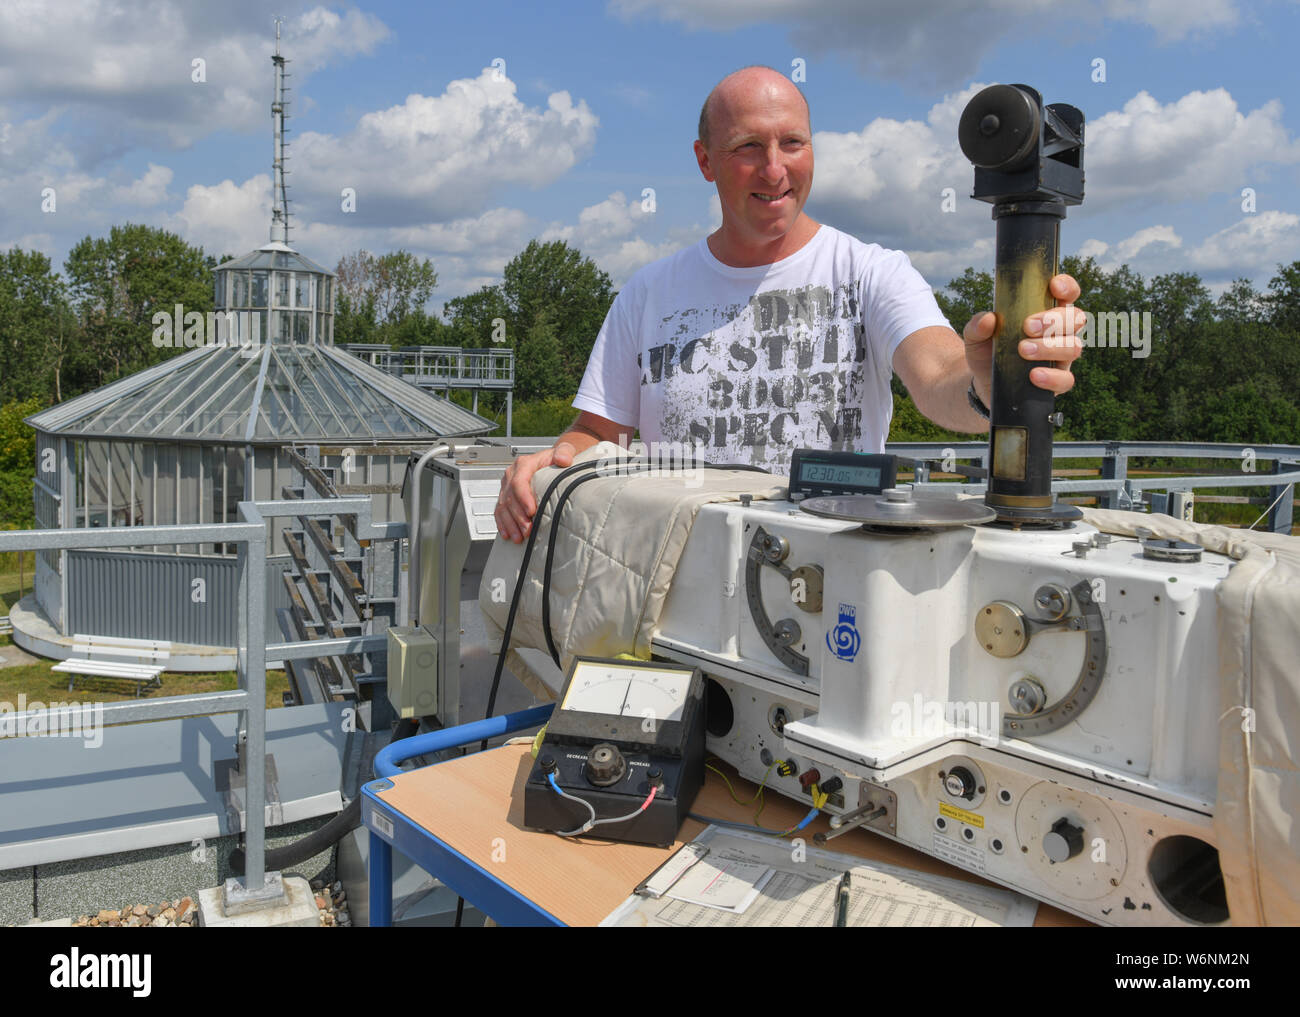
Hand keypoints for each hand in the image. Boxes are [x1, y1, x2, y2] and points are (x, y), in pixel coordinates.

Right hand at [494, 442, 576, 542]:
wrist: (551, 461)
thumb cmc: (556, 458)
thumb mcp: (563, 451)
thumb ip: (564, 453)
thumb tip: (563, 459)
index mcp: (524, 464)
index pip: (519, 482)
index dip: (523, 498)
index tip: (531, 511)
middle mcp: (512, 475)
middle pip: (510, 498)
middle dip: (518, 516)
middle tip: (528, 530)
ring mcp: (507, 486)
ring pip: (503, 507)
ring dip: (510, 523)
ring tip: (519, 537)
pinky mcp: (505, 496)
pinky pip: (499, 511)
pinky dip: (503, 524)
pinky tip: (507, 534)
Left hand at [962, 274, 1085, 404]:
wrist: (984, 382)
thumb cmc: (987, 351)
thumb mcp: (975, 336)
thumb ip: (977, 325)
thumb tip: (988, 319)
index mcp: (1046, 313)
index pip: (1067, 294)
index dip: (1067, 286)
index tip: (1054, 286)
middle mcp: (1060, 333)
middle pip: (1076, 318)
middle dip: (1054, 320)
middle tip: (1027, 326)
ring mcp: (1061, 357)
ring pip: (1073, 347)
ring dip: (1049, 347)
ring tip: (1023, 350)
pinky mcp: (1057, 381)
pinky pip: (1066, 379)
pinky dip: (1052, 377)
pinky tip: (1033, 375)